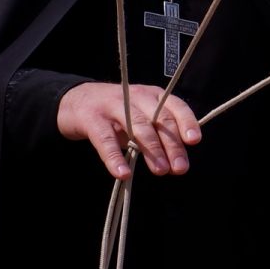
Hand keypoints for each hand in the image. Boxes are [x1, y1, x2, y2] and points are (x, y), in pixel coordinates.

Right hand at [57, 82, 201, 179]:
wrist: (75, 101)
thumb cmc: (116, 113)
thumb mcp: (141, 115)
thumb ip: (158, 131)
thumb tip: (179, 157)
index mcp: (152, 95)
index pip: (175, 105)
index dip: (187, 121)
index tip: (194, 141)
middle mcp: (136, 96)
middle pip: (159, 120)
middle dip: (172, 145)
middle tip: (180, 168)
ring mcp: (113, 106)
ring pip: (137, 127)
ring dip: (152, 150)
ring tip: (161, 171)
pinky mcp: (92, 119)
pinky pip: (105, 140)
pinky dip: (115, 158)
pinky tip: (123, 174)